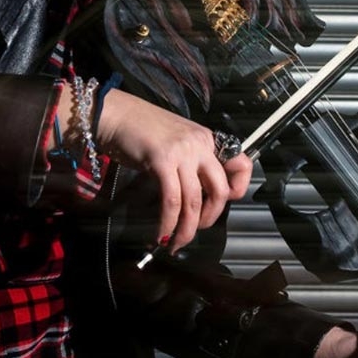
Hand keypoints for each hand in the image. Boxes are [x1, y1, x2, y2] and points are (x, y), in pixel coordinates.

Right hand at [92, 87, 252, 251]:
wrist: (116, 114)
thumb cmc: (140, 129)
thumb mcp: (177, 141)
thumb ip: (191, 162)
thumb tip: (197, 194)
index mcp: (207, 139)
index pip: (242, 165)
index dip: (237, 190)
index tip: (220, 204)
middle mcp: (200, 145)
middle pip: (219, 190)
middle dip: (209, 219)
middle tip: (195, 230)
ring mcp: (182, 152)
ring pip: (194, 201)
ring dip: (186, 229)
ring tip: (175, 242)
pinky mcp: (162, 161)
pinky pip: (172, 200)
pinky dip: (168, 223)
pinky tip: (161, 233)